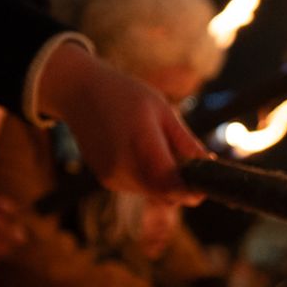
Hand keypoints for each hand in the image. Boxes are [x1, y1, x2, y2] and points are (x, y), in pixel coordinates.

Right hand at [35, 43, 205, 199]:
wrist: (78, 93)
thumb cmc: (124, 95)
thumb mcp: (162, 110)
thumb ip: (185, 142)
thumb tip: (208, 164)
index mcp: (140, 143)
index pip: (170, 183)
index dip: (190, 191)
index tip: (204, 188)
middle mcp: (123, 166)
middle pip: (163, 192)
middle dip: (181, 186)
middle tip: (190, 165)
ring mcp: (112, 176)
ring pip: (151, 192)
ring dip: (164, 181)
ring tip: (161, 149)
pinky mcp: (106, 180)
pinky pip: (137, 187)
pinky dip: (148, 178)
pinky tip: (142, 153)